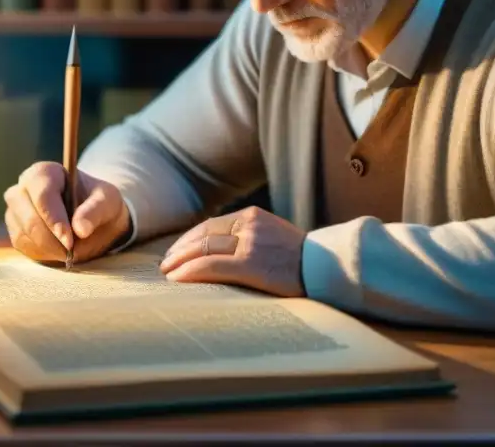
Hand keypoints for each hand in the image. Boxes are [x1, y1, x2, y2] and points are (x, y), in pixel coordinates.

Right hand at [4, 161, 130, 264]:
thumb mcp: (107, 202)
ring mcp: (15, 210)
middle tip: (72, 252)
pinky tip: (59, 250)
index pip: (43, 195)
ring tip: (70, 250)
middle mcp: (22, 188)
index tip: (69, 240)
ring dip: (49, 249)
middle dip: (52, 240)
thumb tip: (80, 229)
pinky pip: (23, 246)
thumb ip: (95, 212)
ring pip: (24, 235)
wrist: (90, 218)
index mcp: (44, 172)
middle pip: (29, 217)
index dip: (54, 219)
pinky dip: (42, 253)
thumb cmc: (97, 203)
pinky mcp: (15, 230)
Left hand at [158, 206, 306, 297]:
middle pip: (203, 234)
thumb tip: (221, 252)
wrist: (328, 267)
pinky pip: (211, 266)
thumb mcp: (274, 237)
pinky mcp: (250, 264)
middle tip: (166, 263)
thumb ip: (250, 238)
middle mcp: (248, 224)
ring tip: (168, 273)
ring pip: (203, 248)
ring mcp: (249, 243)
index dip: (189, 238)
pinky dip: (190, 272)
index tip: (177, 251)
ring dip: (180, 261)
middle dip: (180, 249)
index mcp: (253, 215)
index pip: (211, 224)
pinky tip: (178, 279)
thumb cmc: (302, 259)